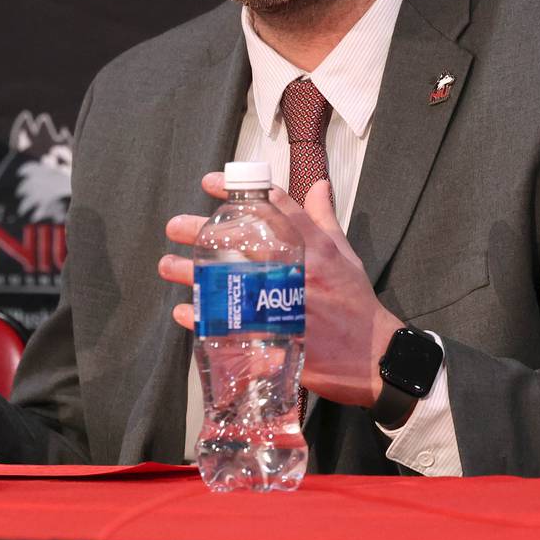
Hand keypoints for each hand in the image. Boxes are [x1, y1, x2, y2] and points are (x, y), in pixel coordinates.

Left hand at [159, 174, 403, 406]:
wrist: (372, 357)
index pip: (274, 208)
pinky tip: (184, 311)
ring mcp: (283, 308)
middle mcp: (297, 273)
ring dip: (192, 273)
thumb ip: (324, 219)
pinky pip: (228, 328)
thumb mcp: (345, 255)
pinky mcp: (274, 340)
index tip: (210, 182)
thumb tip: (317, 185)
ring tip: (168, 265)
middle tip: (176, 226)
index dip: (239, 191)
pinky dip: (202, 318)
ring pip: (226, 284)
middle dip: (202, 232)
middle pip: (241, 244)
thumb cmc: (357, 303)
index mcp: (314, 249)